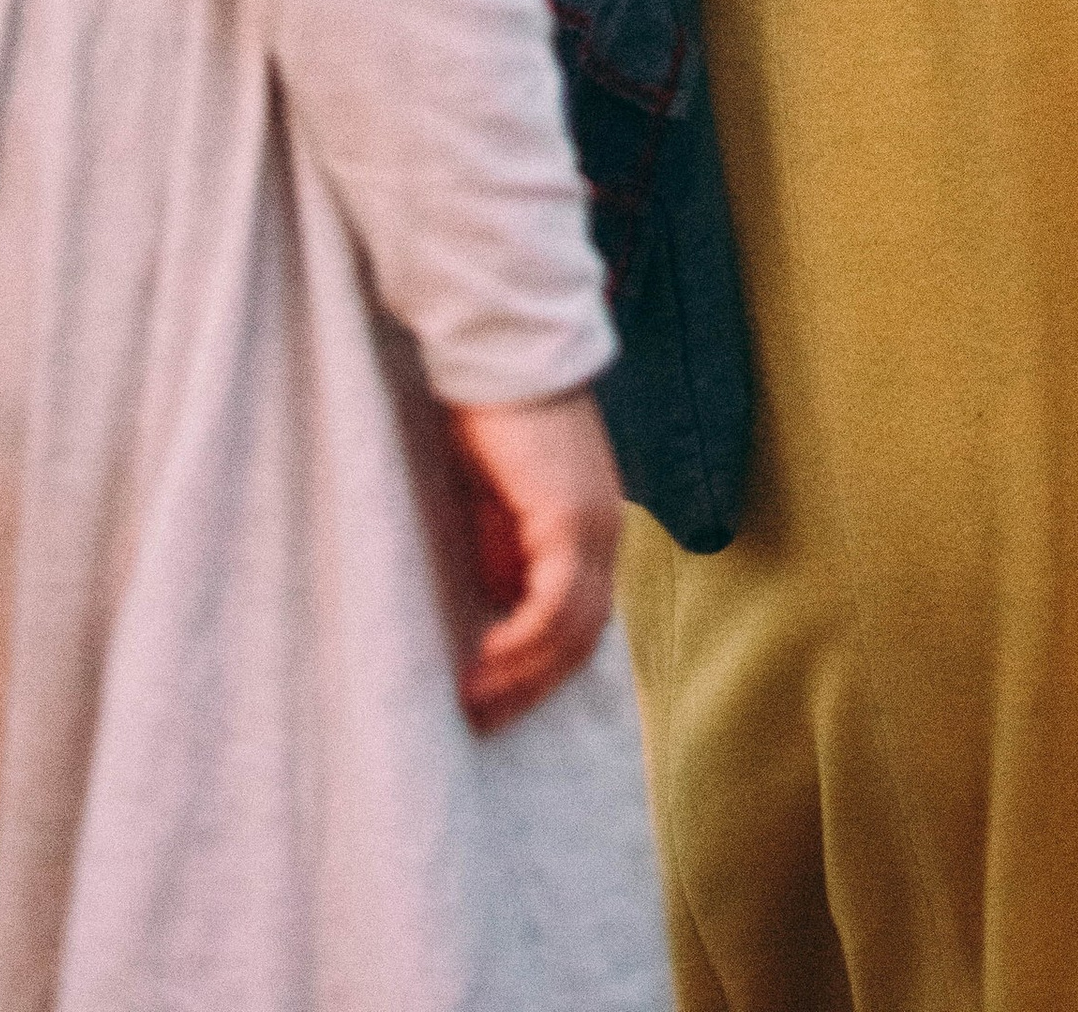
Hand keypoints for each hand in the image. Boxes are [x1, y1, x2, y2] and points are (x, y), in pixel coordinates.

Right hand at [446, 387, 623, 733]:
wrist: (497, 353)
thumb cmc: (488, 418)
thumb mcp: (495, 502)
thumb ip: (504, 550)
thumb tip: (498, 607)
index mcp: (591, 530)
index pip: (581, 622)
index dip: (541, 670)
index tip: (496, 703)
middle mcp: (605, 533)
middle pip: (583, 639)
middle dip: (532, 688)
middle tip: (481, 723)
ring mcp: (594, 525)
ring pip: (574, 630)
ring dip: (523, 676)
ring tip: (473, 705)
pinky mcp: (570, 517)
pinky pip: (556, 603)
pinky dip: (524, 641)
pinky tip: (484, 659)